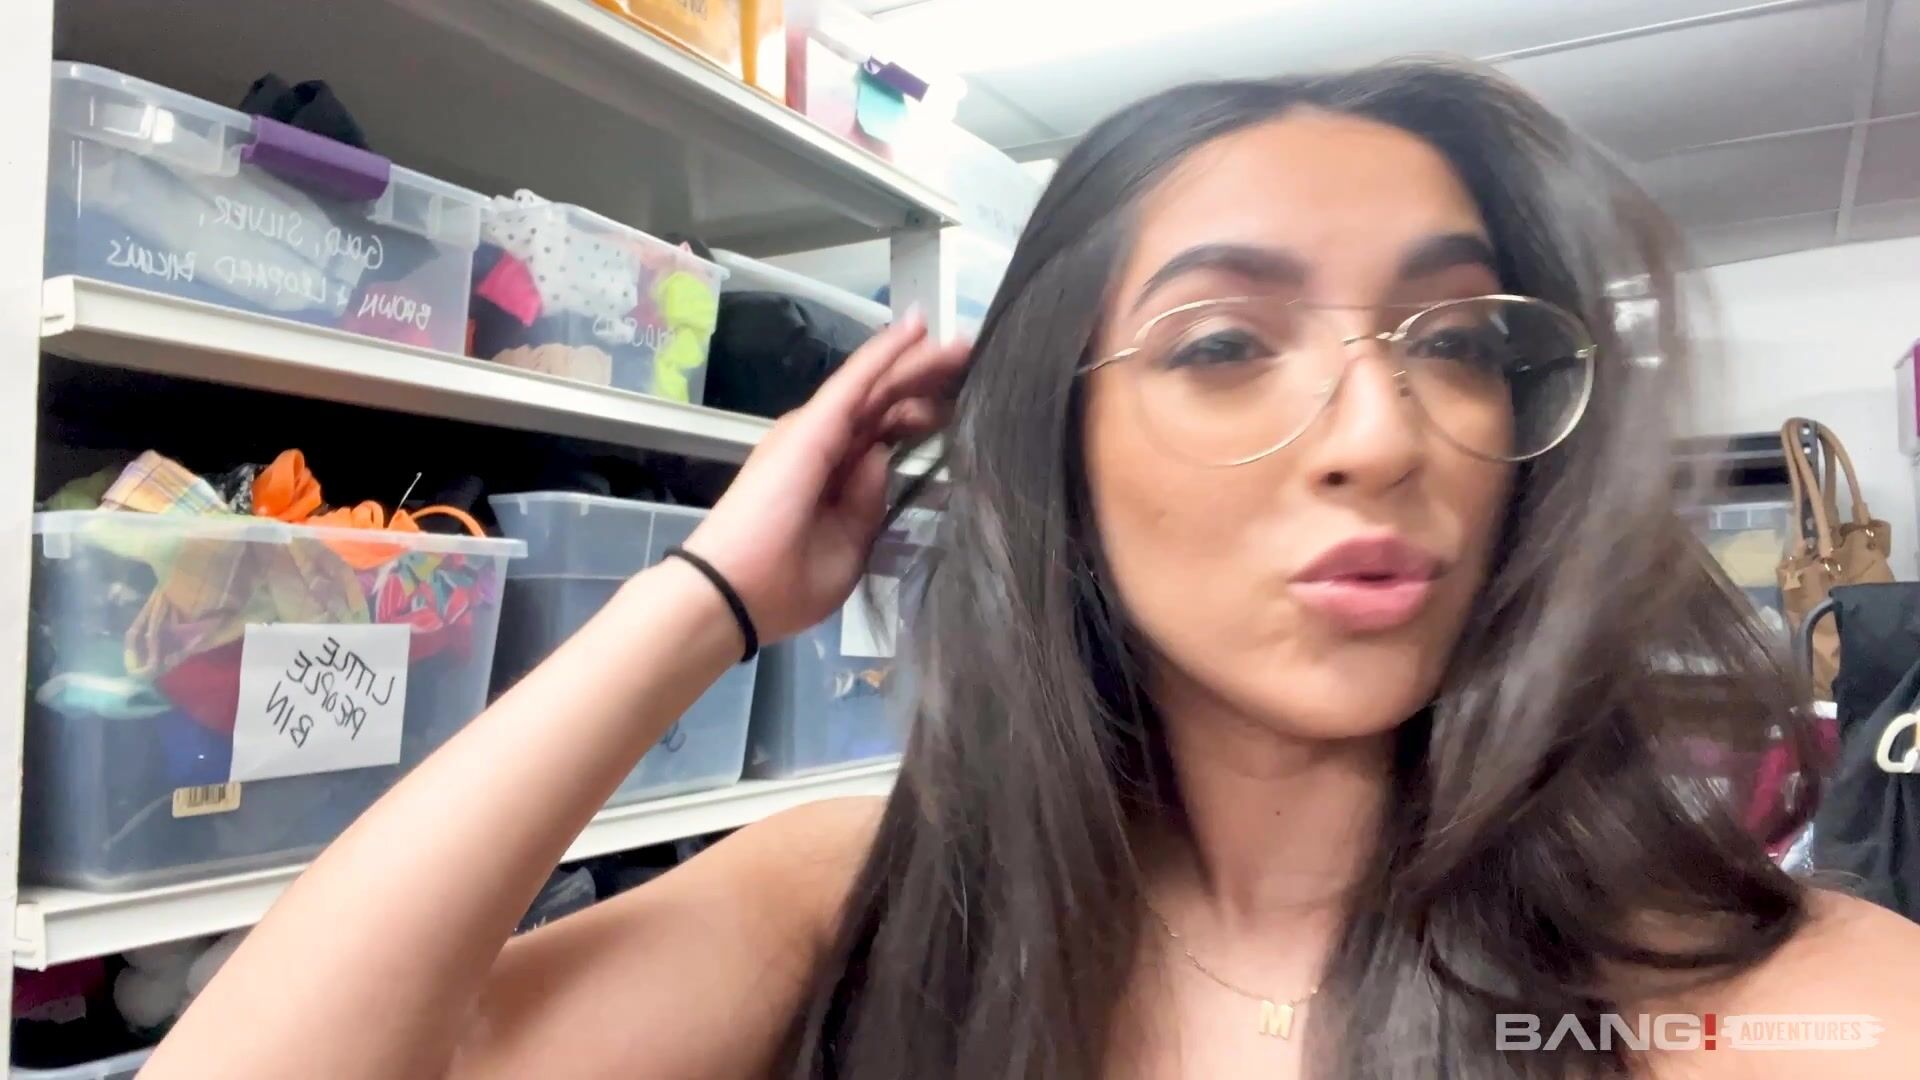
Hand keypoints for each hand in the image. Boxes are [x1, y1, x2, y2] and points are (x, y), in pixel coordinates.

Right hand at [684, 310, 969, 642]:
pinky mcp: (812, 426)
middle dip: (928, 381)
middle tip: (969, 358)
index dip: (921, 416)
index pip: (885, 434)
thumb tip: (882, 458)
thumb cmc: (783, 585)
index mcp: (833, 477)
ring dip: (918, 361)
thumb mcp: (847, 550)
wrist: (733, 594)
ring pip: (877, 385)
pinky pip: (856, 381)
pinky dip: (885, 353)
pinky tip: (916, 331)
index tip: (960, 405)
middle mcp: (823, 445)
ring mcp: (815, 431)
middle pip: (886, 403)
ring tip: (960, 343)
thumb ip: (868, 503)